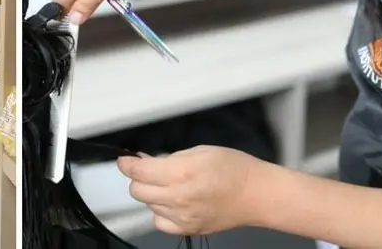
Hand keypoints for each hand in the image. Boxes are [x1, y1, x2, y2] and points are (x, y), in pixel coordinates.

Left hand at [117, 146, 267, 235]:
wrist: (257, 194)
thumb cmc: (234, 169)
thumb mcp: (199, 151)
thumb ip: (169, 158)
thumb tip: (147, 161)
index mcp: (181, 173)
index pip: (138, 171)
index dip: (127, 163)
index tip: (125, 160)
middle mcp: (179, 197)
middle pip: (137, 190)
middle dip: (139, 178)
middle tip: (151, 171)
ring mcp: (183, 217)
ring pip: (148, 205)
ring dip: (152, 194)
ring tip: (172, 185)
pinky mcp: (188, 229)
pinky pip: (160, 222)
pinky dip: (161, 212)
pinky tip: (174, 203)